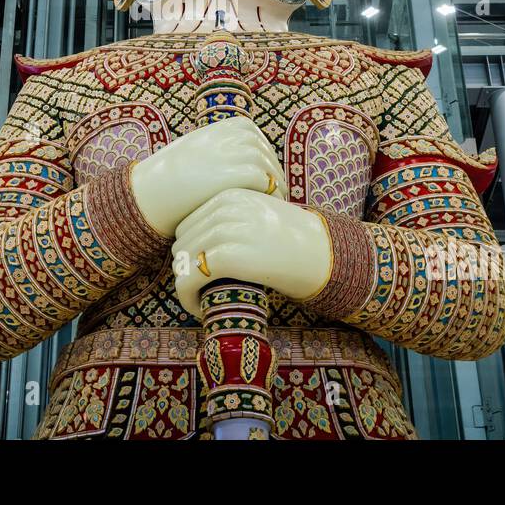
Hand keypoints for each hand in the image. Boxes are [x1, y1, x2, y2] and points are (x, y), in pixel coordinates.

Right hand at [130, 117, 286, 237]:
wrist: (146, 195)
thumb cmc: (164, 181)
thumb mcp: (189, 153)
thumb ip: (211, 151)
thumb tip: (230, 160)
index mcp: (213, 128)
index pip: (251, 133)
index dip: (262, 152)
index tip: (264, 170)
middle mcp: (224, 136)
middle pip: (263, 149)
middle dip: (272, 168)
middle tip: (277, 188)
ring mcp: (229, 152)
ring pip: (268, 164)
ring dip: (276, 182)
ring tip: (277, 199)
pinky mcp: (233, 174)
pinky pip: (265, 180)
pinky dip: (271, 192)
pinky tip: (269, 205)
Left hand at [170, 189, 331, 318]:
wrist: (324, 255)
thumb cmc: (293, 242)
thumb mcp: (259, 214)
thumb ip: (229, 220)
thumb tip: (192, 248)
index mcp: (229, 194)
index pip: (186, 224)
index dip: (190, 253)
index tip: (201, 274)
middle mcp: (224, 208)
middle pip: (181, 244)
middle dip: (185, 269)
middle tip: (200, 291)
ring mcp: (225, 230)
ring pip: (182, 263)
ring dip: (185, 287)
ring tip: (200, 301)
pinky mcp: (228, 256)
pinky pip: (189, 280)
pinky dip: (187, 298)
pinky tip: (200, 309)